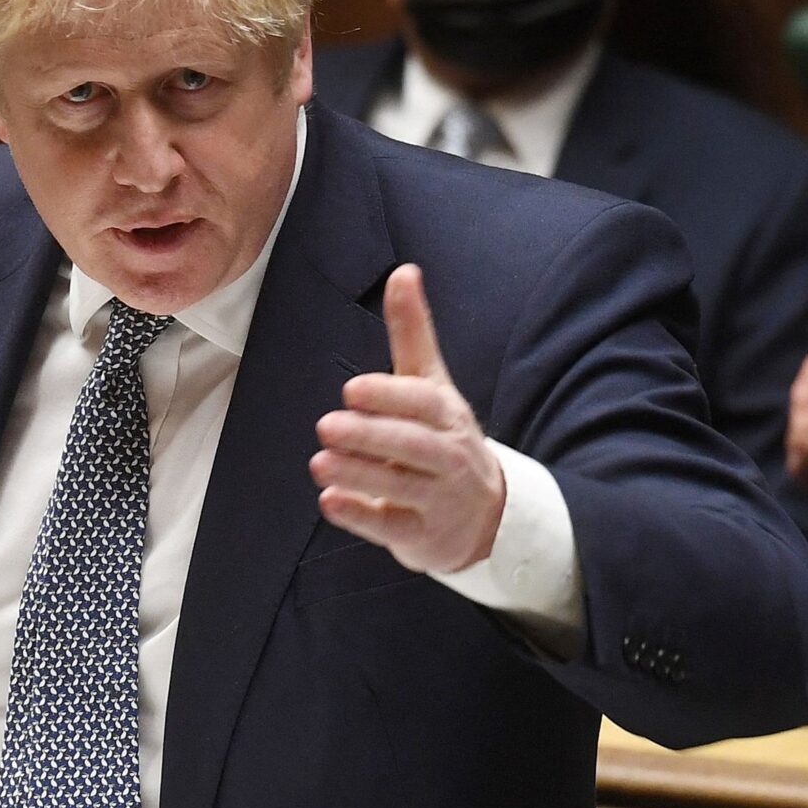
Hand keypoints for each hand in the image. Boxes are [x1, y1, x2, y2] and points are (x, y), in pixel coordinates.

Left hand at [310, 264, 504, 573]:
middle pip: (413, 446)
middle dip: (370, 436)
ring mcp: (440, 501)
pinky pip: (393, 528)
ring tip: (319, 463)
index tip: (352, 390)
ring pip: (401, 488)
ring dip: (359, 475)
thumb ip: (412, 333)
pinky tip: (329, 502)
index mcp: (448, 416)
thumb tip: (403, 270)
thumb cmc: (444, 438)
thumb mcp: (431, 385)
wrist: (487, 516)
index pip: (424, 403)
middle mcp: (450, 457)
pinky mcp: (425, 537)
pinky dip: (361, 517)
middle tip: (326, 426)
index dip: (389, 396)